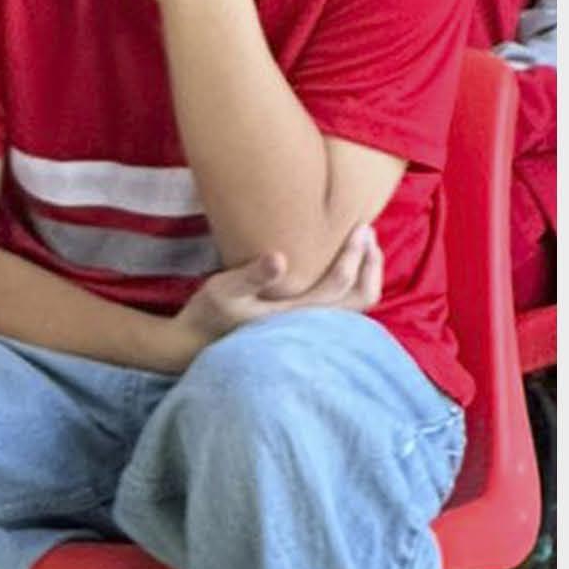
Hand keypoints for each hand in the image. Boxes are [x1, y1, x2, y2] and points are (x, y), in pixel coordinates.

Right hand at [172, 224, 383, 359]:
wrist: (198, 342)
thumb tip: (279, 258)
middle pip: (362, 298)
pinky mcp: (305, 325)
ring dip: (366, 273)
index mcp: (296, 314)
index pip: (339, 283)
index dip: (354, 253)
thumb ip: (252, 275)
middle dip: (371, 263)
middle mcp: (311, 325)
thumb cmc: (211, 312)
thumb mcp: (224, 289)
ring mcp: (310, 327)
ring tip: (364, 246)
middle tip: (367, 232)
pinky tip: (345, 264)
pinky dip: (355, 283)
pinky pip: (346, 306)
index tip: (359, 225)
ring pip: (358, 305)